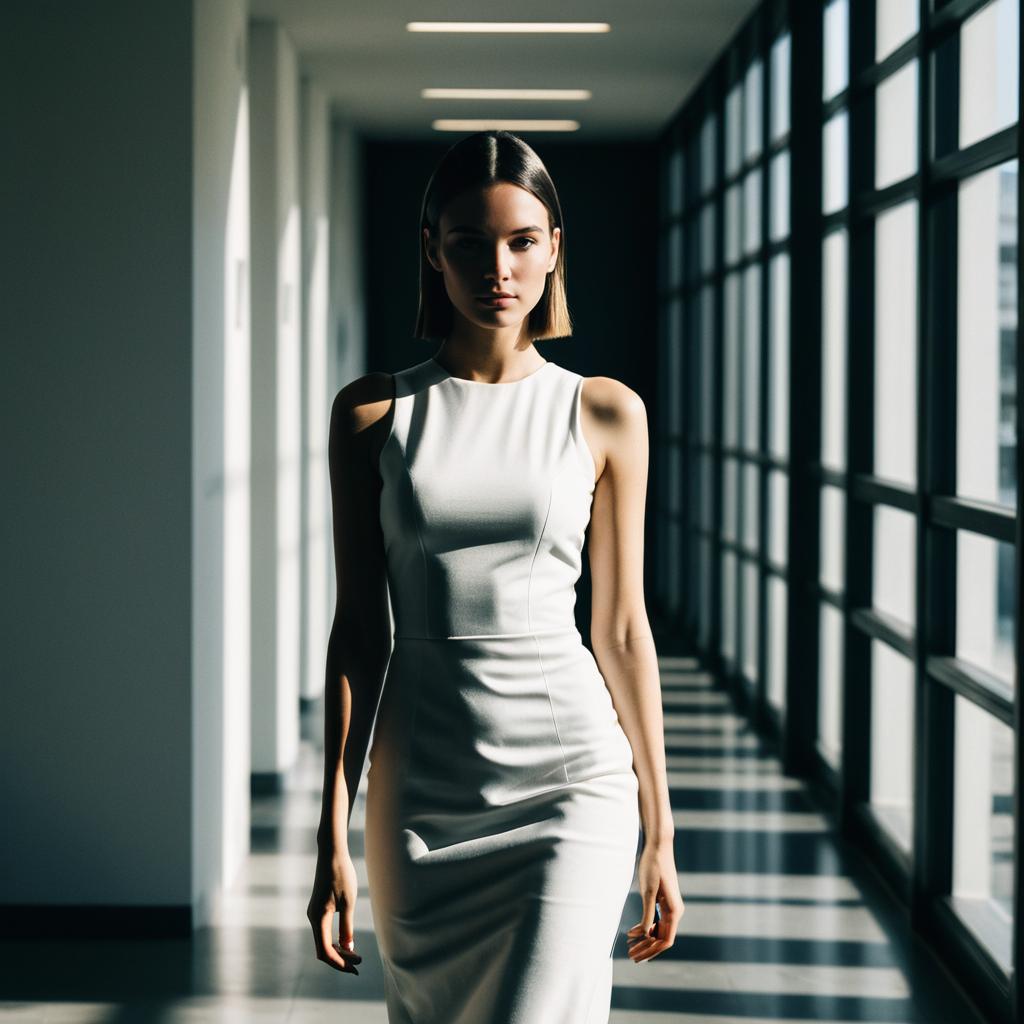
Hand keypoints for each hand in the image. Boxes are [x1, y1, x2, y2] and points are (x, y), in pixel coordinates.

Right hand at [306, 848, 362, 974]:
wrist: (331, 853)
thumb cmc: (341, 875)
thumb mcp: (348, 902)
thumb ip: (346, 927)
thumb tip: (348, 948)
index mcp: (318, 918)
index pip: (325, 951)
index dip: (339, 963)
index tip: (355, 968)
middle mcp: (312, 918)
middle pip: (322, 949)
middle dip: (340, 959)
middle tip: (358, 964)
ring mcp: (314, 913)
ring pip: (322, 941)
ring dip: (337, 950)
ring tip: (355, 955)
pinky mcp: (318, 908)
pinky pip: (323, 931)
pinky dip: (334, 940)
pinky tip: (346, 941)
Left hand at [626, 840, 683, 962]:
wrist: (658, 846)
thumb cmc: (653, 866)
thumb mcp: (648, 891)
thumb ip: (648, 913)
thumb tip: (645, 935)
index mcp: (674, 911)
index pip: (665, 940)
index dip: (651, 951)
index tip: (637, 956)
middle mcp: (675, 911)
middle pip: (662, 938)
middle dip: (647, 948)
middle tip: (630, 956)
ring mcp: (670, 906)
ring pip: (659, 930)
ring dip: (645, 940)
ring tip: (630, 946)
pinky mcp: (664, 901)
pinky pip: (657, 920)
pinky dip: (646, 928)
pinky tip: (633, 931)